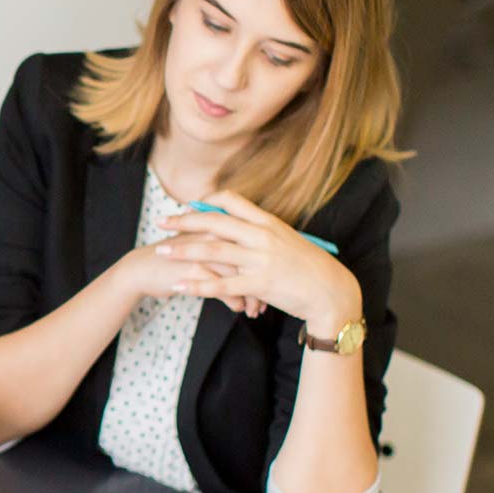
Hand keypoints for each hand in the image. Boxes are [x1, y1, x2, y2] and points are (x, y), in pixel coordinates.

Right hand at [108, 231, 267, 317]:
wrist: (143, 268)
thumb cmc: (177, 259)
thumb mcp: (204, 247)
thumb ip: (227, 246)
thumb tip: (252, 259)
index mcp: (220, 226)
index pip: (253, 242)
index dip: (266, 263)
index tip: (272, 282)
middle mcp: (214, 235)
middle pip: (251, 258)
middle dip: (263, 282)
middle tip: (267, 299)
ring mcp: (204, 251)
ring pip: (240, 274)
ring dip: (251, 295)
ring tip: (254, 309)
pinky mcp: (193, 269)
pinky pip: (223, 288)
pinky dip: (235, 301)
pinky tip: (239, 308)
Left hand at [160, 191, 359, 330]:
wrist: (332, 292)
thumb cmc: (311, 268)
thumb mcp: (288, 241)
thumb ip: (263, 235)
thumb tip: (240, 231)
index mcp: (269, 222)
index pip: (233, 200)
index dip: (207, 201)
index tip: (189, 205)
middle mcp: (263, 236)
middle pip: (216, 222)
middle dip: (185, 221)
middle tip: (162, 222)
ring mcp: (261, 260)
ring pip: (214, 251)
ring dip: (184, 250)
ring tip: (161, 251)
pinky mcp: (260, 284)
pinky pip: (222, 284)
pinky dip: (198, 285)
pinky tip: (180, 286)